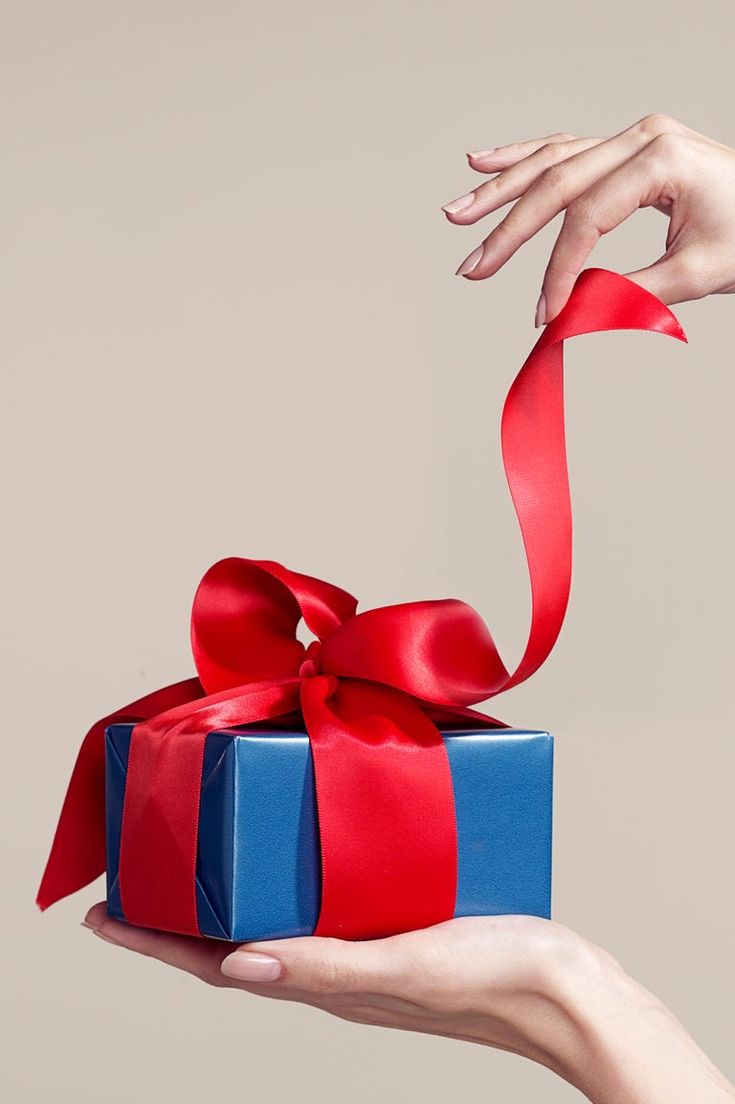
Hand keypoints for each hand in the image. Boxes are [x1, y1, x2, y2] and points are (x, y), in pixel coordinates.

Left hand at [83, 904, 733, 1103]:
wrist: (570, 991)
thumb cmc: (497, 976)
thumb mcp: (408, 964)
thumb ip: (328, 966)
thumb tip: (235, 965)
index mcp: (328, 980)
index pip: (215, 962)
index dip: (152, 942)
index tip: (100, 915)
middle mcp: (335, 967)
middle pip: (232, 943)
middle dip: (177, 918)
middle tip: (139, 878)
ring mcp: (364, 949)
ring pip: (273, 923)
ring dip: (227, 899)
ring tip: (199, 862)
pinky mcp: (396, 927)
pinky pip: (323, 907)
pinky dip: (288, 885)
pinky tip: (301, 855)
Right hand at [442, 113, 734, 325]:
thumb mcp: (696, 274)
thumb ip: (630, 295)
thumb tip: (572, 318)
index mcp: (661, 159)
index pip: (587, 218)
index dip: (559, 270)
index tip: (545, 314)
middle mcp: (642, 137)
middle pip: (557, 183)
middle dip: (508, 228)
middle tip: (472, 266)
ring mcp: (633, 137)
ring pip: (551, 160)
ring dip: (500, 189)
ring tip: (458, 213)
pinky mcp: (626, 148)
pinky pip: (565, 150)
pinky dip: (524, 159)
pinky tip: (483, 163)